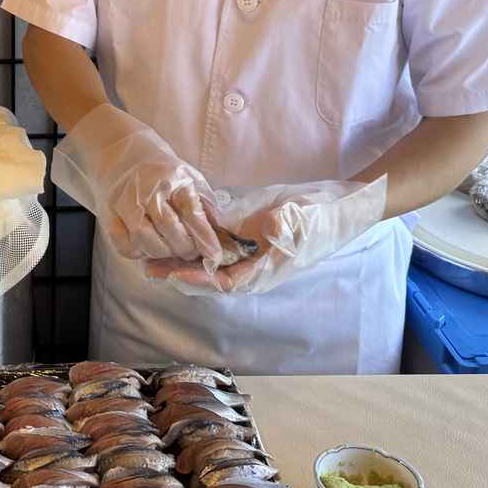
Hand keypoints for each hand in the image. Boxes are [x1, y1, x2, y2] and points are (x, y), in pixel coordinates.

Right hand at [54, 105, 221, 261]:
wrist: (114, 145)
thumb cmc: (155, 163)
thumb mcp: (186, 173)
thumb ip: (204, 201)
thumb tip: (222, 229)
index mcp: (173, 177)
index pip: (192, 213)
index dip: (205, 238)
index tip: (214, 255)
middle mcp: (148, 189)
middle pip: (170, 229)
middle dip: (185, 248)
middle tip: (190, 252)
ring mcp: (125, 201)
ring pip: (144, 240)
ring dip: (161, 252)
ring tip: (169, 250)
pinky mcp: (107, 211)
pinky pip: (122, 243)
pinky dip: (136, 252)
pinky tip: (144, 246)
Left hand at [143, 177, 388, 293]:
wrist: (340, 206)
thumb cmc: (322, 216)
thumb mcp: (301, 217)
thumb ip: (282, 225)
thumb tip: (265, 229)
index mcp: (266, 269)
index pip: (225, 282)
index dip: (198, 278)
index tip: (173, 272)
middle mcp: (255, 267)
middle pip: (210, 278)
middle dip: (179, 273)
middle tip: (147, 267)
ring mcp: (252, 254)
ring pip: (210, 265)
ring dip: (181, 262)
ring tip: (149, 258)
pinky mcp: (249, 240)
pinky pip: (217, 249)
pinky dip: (194, 247)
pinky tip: (174, 239)